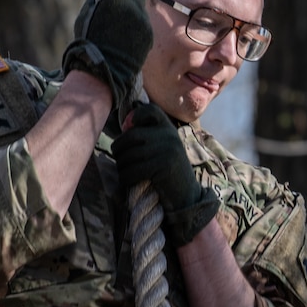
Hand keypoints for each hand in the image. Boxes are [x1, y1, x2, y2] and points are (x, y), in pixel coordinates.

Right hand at [62, 0, 152, 118]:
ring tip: (120, 25)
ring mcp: (143, 21)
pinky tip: (126, 37)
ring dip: (134, 12)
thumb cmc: (89, 42)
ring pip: (142, 9)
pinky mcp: (149, 35)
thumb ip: (95, 2)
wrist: (106, 69)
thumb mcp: (85, 17)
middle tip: (119, 5)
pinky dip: (137, 26)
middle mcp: (133, 6)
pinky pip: (145, 24)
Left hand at [111, 101, 219, 246]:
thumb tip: (125, 124)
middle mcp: (169, 136)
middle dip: (119, 150)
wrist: (187, 196)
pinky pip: (132, 170)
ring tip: (125, 173)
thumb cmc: (169, 172)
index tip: (127, 128)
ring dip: (121, 167)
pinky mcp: (162, 167)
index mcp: (169, 128)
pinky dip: (126, 178)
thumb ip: (150, 135)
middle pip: (131, 136)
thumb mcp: (164, 148)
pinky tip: (129, 182)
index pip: (150, 110)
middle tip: (119, 160)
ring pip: (129, 155)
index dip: (134, 116)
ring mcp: (167, 150)